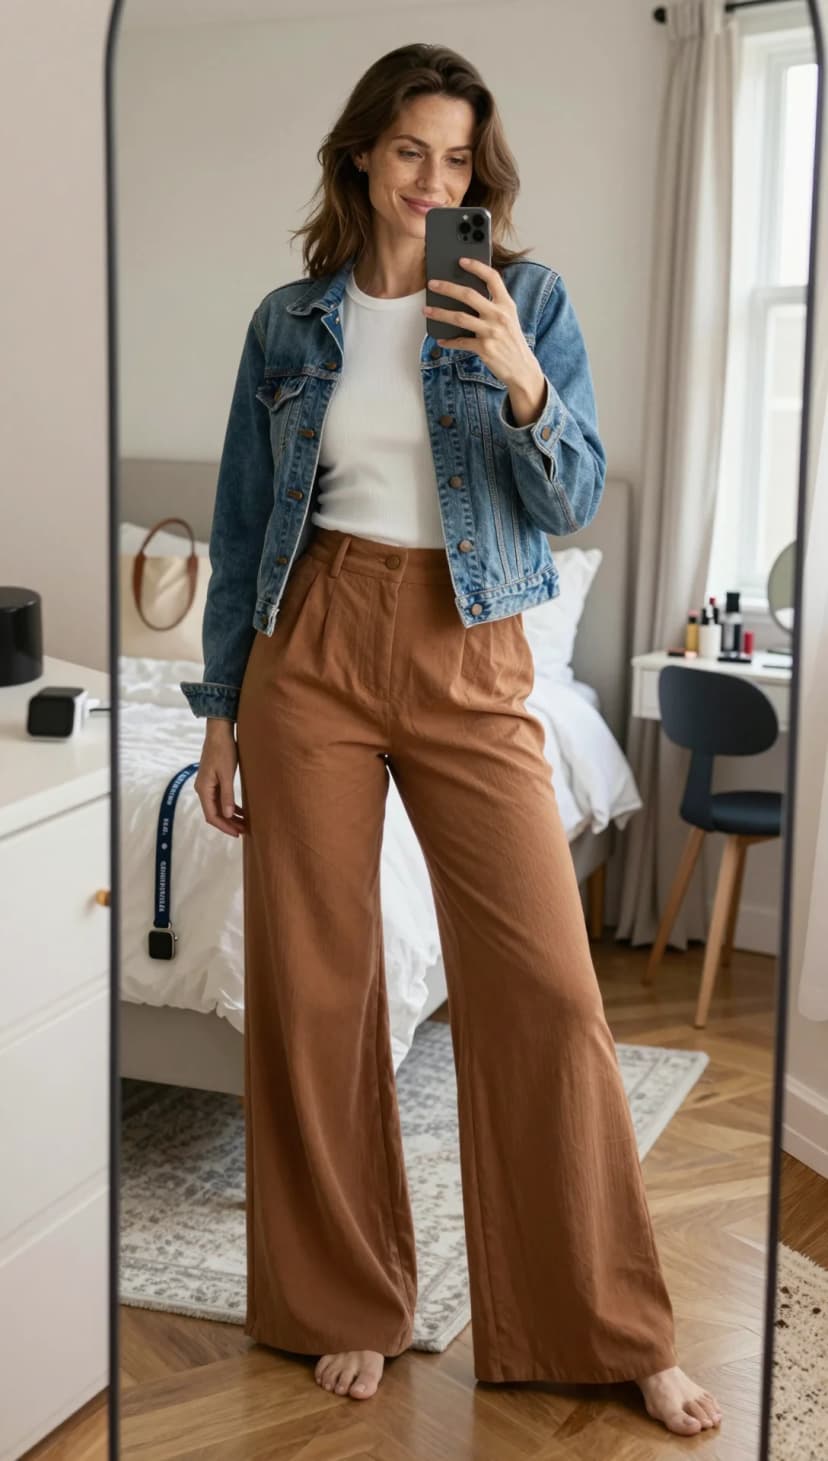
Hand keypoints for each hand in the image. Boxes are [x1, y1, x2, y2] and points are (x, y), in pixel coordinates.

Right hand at [195, 721, 246, 836]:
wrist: (219, 732)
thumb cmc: (224, 751)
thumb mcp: (227, 774)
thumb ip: (227, 795)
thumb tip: (228, 816)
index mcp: (204, 789)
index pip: (211, 816)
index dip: (224, 827)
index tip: (237, 833)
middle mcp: (203, 789)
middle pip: (214, 813)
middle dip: (228, 824)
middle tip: (244, 831)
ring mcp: (207, 785)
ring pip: (218, 807)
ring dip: (230, 816)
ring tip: (244, 824)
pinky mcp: (213, 780)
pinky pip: (220, 799)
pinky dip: (230, 806)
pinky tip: (240, 811)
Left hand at [423, 256, 541, 390]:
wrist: (521, 368)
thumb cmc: (511, 341)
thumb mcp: (509, 318)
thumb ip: (494, 304)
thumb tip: (467, 294)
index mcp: (506, 304)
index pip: (492, 278)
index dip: (477, 266)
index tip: (461, 260)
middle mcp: (499, 316)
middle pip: (469, 295)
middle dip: (447, 287)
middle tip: (432, 284)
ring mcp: (491, 332)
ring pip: (459, 318)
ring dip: (440, 313)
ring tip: (426, 310)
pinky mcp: (484, 349)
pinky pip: (460, 342)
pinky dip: (448, 341)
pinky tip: (440, 339)